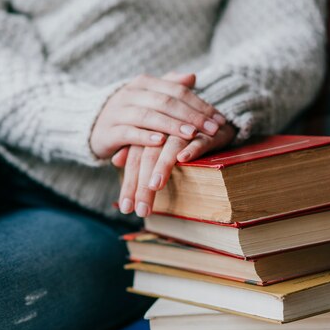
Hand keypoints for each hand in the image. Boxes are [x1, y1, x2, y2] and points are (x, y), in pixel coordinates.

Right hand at [90, 73, 225, 158]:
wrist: (90, 126)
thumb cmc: (128, 114)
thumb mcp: (148, 98)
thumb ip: (169, 87)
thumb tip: (193, 76)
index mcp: (144, 84)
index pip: (177, 91)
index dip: (200, 104)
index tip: (220, 119)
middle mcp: (130, 94)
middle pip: (166, 102)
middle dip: (192, 115)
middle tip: (212, 129)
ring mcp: (118, 112)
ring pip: (149, 116)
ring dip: (172, 125)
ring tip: (191, 134)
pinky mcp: (109, 132)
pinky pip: (129, 132)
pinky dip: (145, 137)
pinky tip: (160, 142)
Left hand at [114, 121, 236, 216]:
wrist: (214, 119)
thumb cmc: (182, 137)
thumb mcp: (158, 144)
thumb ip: (136, 152)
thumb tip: (114, 160)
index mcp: (150, 135)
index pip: (134, 161)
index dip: (130, 184)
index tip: (126, 208)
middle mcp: (165, 131)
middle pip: (148, 156)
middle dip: (144, 185)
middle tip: (142, 210)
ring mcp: (187, 130)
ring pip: (170, 147)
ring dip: (163, 166)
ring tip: (155, 186)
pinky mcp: (209, 131)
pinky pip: (200, 138)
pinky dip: (192, 147)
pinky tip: (184, 159)